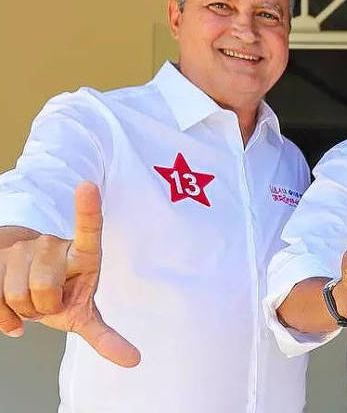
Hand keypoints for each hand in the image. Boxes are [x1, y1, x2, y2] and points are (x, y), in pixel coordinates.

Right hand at [0, 182, 139, 366]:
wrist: (25, 285)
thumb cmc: (61, 296)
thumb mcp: (83, 314)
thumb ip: (106, 336)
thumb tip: (134, 361)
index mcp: (83, 254)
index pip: (88, 230)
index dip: (87, 209)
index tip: (87, 186)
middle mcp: (52, 244)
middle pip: (42, 287)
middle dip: (43, 308)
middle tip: (48, 302)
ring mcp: (23, 248)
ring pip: (16, 292)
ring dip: (22, 309)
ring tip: (30, 300)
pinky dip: (2, 316)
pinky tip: (11, 311)